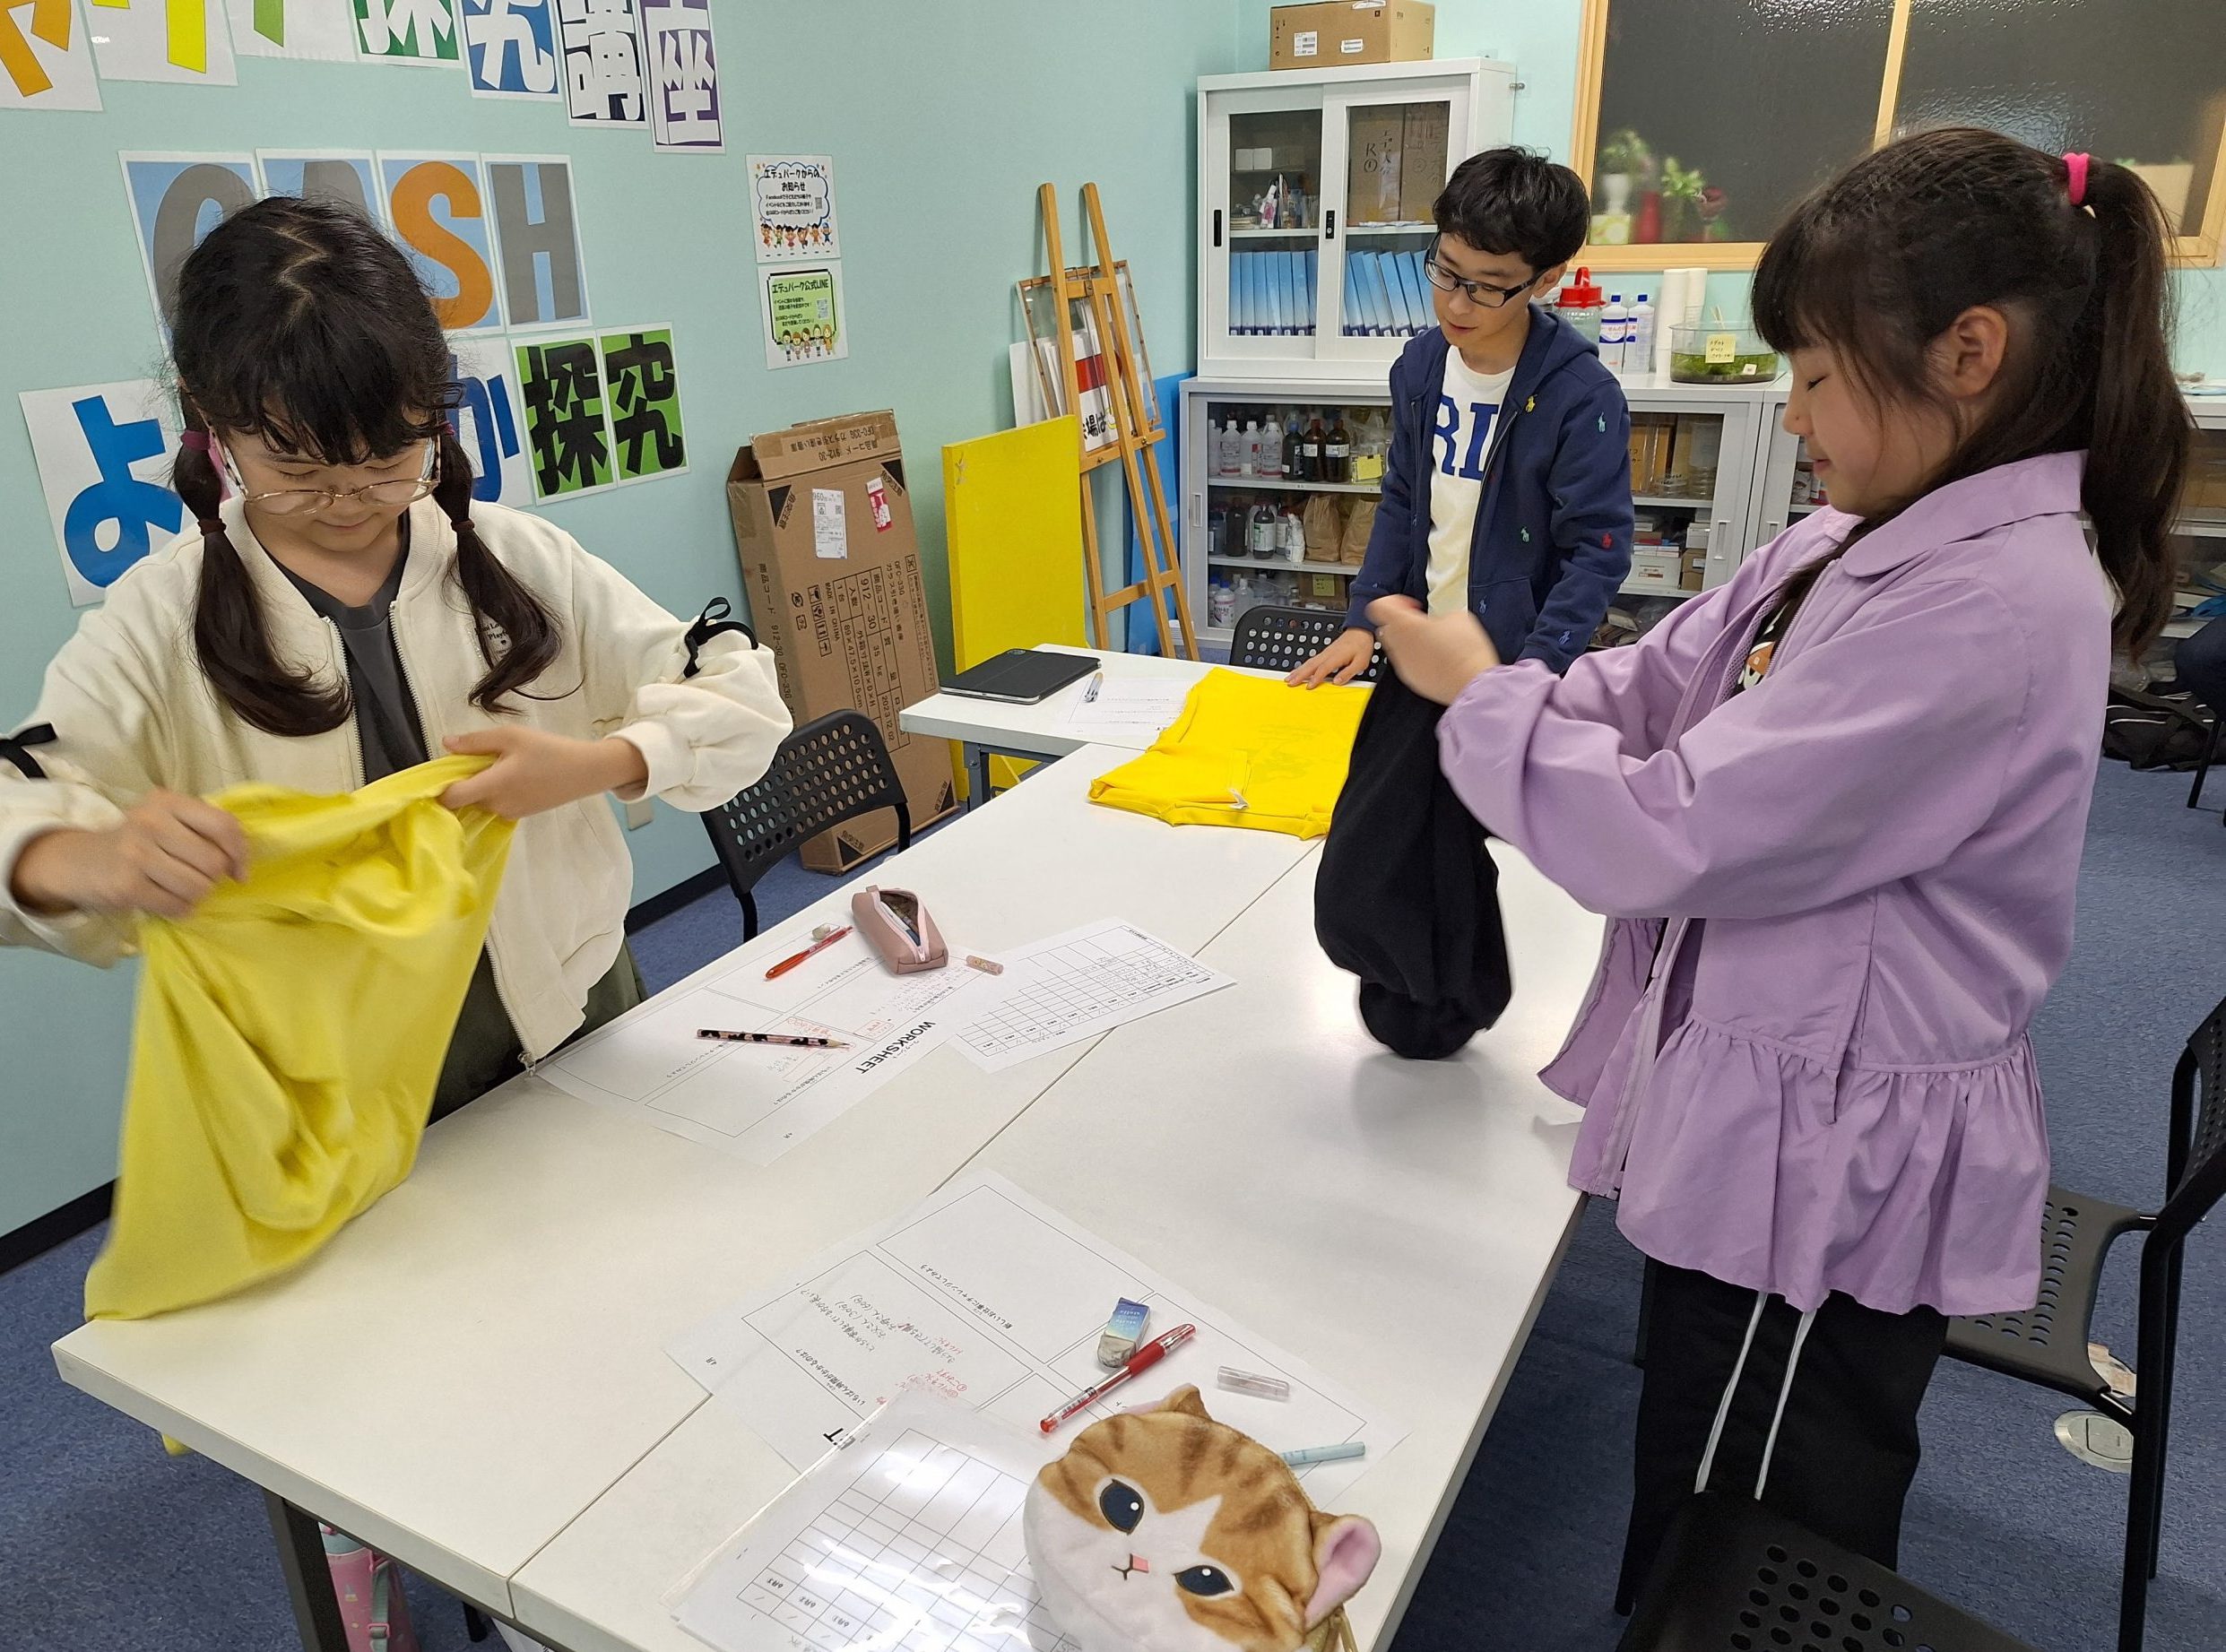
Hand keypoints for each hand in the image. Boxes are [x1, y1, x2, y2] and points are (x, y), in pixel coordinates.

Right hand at [9, 789, 248, 919]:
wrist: (77, 861)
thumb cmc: (137, 842)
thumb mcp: (167, 822)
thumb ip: (204, 831)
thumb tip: (241, 867)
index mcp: (167, 801)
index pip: (224, 825)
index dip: (240, 853)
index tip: (238, 872)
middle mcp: (151, 821)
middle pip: (213, 862)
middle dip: (212, 878)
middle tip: (193, 876)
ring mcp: (136, 853)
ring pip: (198, 887)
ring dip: (195, 896)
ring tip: (177, 888)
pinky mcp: (126, 885)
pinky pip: (177, 906)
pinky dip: (179, 909)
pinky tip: (164, 900)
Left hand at [440, 727, 648, 819]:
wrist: (586, 771)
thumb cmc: (549, 750)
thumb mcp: (511, 735)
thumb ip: (475, 742)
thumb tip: (445, 744)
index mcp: (493, 785)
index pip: (451, 798)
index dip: (440, 788)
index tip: (443, 773)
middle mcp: (497, 805)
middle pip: (464, 800)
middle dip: (464, 782)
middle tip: (479, 760)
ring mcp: (509, 813)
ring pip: (480, 802)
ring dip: (480, 787)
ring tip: (500, 766)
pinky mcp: (520, 815)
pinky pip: (495, 805)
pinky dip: (495, 793)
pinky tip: (513, 776)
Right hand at [1286, 627, 1376, 686]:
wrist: (1360, 631)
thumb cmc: (1361, 645)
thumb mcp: (1361, 662)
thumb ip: (1348, 672)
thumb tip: (1337, 682)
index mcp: (1337, 656)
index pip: (1323, 669)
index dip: (1315, 678)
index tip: (1309, 687)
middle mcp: (1328, 654)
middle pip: (1311, 665)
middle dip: (1299, 674)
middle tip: (1289, 682)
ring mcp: (1325, 652)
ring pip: (1308, 662)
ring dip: (1297, 670)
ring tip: (1288, 678)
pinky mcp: (1325, 652)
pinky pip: (1311, 660)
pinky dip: (1302, 666)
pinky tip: (1298, 671)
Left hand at [1368, 596, 1500, 704]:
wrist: (1472, 682)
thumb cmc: (1465, 651)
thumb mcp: (1457, 617)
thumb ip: (1438, 614)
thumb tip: (1439, 621)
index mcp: (1405, 625)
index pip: (1380, 607)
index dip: (1394, 601)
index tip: (1410, 606)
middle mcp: (1399, 646)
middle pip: (1387, 628)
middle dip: (1403, 623)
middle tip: (1423, 623)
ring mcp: (1403, 665)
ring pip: (1397, 647)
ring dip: (1411, 641)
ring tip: (1434, 641)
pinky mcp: (1412, 680)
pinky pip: (1408, 664)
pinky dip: (1418, 658)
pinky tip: (1437, 658)